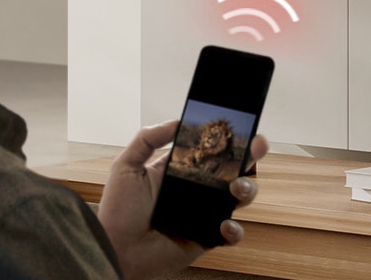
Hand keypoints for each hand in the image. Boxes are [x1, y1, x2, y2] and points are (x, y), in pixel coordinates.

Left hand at [97, 119, 269, 279]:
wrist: (115, 250)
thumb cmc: (117, 211)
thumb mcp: (126, 166)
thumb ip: (148, 137)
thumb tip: (177, 120)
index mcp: (184, 168)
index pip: (214, 148)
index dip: (232, 137)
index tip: (244, 125)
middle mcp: (200, 188)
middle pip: (235, 168)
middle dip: (252, 155)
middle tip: (256, 148)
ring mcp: (206, 212)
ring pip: (241, 196)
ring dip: (248, 188)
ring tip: (236, 188)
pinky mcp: (207, 237)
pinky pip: (232, 233)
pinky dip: (235, 229)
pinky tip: (223, 224)